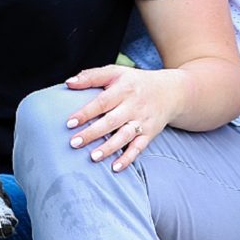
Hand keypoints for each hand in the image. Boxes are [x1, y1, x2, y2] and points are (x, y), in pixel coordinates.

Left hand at [63, 65, 187, 172]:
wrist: (170, 92)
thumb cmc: (135, 82)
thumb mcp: (116, 72)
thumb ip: (92, 76)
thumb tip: (68, 83)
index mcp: (123, 89)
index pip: (102, 102)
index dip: (86, 113)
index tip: (69, 123)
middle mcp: (133, 106)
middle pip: (111, 121)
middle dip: (92, 133)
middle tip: (74, 143)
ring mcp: (142, 121)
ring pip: (124, 136)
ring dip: (109, 148)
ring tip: (93, 157)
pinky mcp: (149, 134)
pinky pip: (138, 148)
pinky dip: (128, 158)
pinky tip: (115, 167)